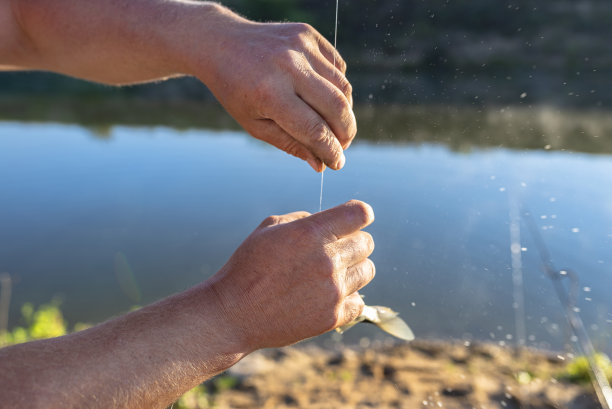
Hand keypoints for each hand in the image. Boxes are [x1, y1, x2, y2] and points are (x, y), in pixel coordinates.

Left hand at [186, 6, 355, 171]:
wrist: (220, 42)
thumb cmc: (235, 90)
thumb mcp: (255, 124)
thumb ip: (290, 144)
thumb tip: (321, 164)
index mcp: (270, 94)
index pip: (315, 130)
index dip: (331, 151)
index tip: (337, 164)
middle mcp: (289, 66)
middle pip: (337, 107)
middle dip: (346, 133)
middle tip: (342, 146)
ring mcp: (301, 45)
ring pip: (343, 87)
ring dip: (345, 112)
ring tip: (334, 125)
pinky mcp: (308, 33)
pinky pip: (338, 67)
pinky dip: (338, 87)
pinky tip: (325, 97)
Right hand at [208, 200, 374, 349]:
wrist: (233, 313)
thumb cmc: (248, 267)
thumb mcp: (269, 229)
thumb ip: (304, 220)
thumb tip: (328, 222)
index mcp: (311, 232)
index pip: (360, 214)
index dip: (359, 215)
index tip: (354, 220)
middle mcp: (327, 260)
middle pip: (367, 243)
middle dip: (354, 242)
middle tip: (336, 250)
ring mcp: (332, 290)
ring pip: (367, 271)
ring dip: (354, 269)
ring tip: (332, 274)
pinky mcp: (333, 317)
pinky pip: (359, 302)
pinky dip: (348, 298)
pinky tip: (328, 296)